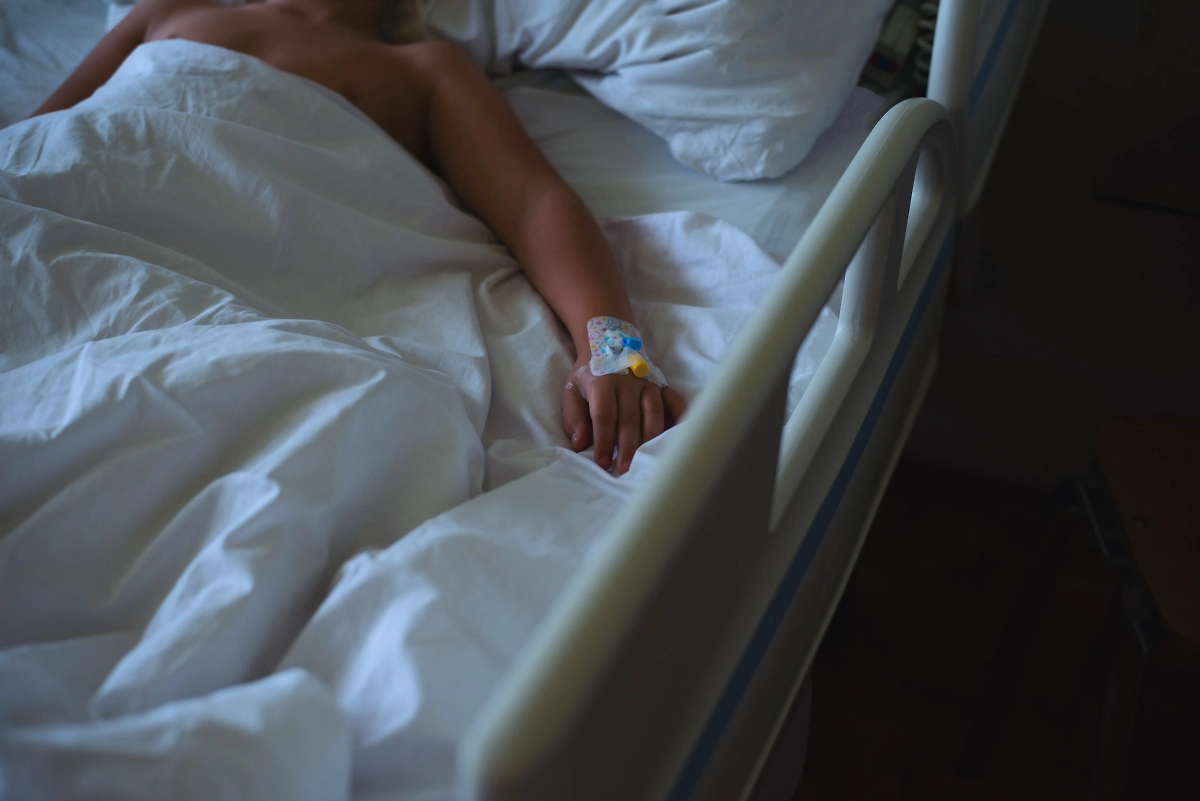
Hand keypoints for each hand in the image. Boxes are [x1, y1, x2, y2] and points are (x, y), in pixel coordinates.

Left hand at [562, 359, 686, 474]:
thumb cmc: (589, 375)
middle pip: (630, 418)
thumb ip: (574, 418)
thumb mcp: (572, 392)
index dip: (603, 441)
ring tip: (646, 460)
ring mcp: (647, 383)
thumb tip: (580, 444)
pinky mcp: (661, 384)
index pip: (604, 415)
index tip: (602, 463)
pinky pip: (674, 400)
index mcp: (603, 383)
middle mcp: (628, 382)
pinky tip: (680, 434)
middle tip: (624, 470)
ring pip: (653, 413)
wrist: (608, 342)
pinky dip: (680, 416)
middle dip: (627, 447)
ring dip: (650, 438)